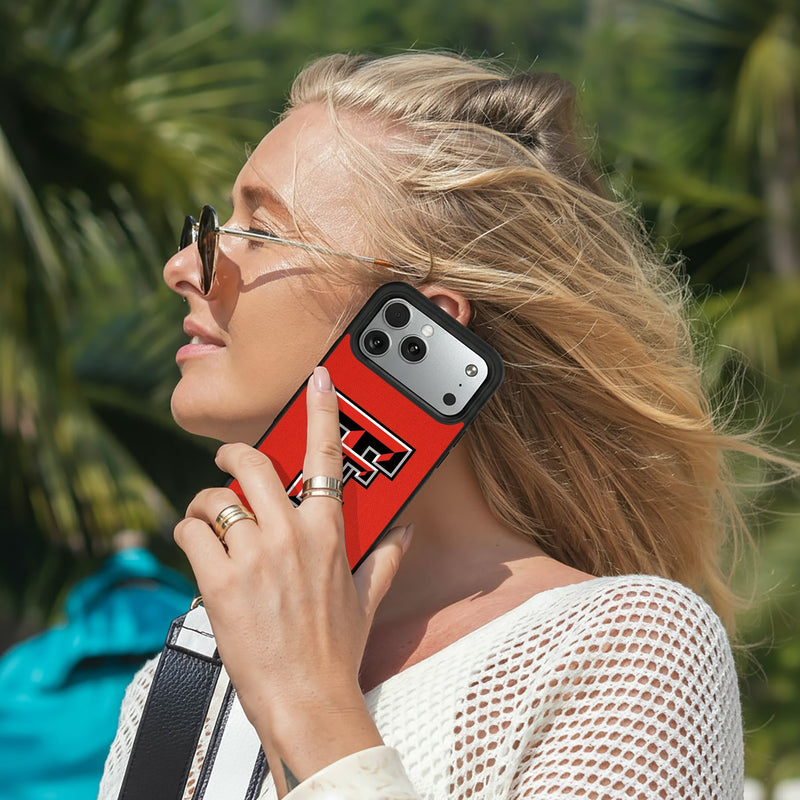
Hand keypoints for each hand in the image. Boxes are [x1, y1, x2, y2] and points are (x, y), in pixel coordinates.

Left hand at [174, 366, 411, 788]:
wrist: (306, 699)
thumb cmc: (336, 651)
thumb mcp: (367, 598)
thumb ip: (387, 558)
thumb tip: (406, 533)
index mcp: (329, 533)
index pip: (327, 457)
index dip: (322, 411)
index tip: (319, 380)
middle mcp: (292, 535)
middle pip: (252, 465)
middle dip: (232, 456)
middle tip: (226, 462)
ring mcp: (255, 556)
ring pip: (215, 499)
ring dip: (206, 506)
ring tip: (209, 523)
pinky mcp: (220, 581)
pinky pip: (191, 533)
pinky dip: (188, 534)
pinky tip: (198, 551)